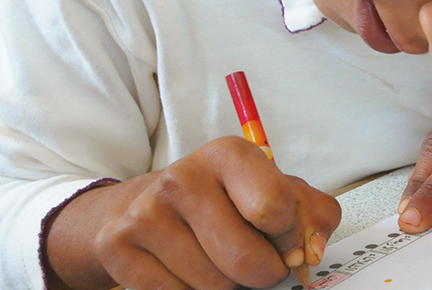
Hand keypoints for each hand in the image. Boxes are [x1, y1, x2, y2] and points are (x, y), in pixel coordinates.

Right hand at [46, 136, 338, 289]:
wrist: (148, 205)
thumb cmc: (228, 199)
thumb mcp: (279, 191)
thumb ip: (314, 215)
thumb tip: (311, 252)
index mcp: (228, 155)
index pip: (274, 208)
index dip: (289, 238)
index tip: (284, 240)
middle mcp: (182, 179)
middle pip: (245, 259)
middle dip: (263, 274)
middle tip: (259, 264)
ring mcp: (145, 214)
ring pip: (214, 286)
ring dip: (230, 287)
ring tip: (222, 262)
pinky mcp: (118, 248)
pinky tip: (192, 272)